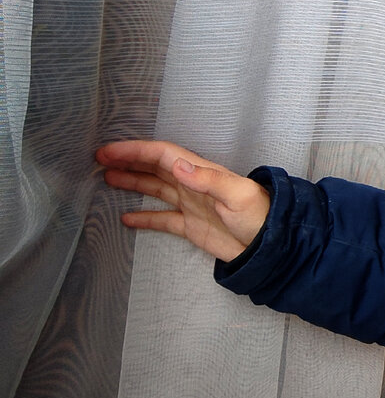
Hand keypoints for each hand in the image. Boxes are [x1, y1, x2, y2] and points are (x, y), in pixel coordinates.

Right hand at [97, 140, 269, 262]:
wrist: (271, 246)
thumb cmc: (261, 215)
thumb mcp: (237, 194)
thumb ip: (208, 179)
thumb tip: (177, 164)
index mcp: (202, 173)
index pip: (163, 155)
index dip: (136, 151)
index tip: (109, 151)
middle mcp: (193, 185)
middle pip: (155, 168)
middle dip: (128, 162)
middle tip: (99, 160)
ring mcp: (191, 205)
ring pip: (155, 189)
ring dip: (132, 183)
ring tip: (107, 179)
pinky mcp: (191, 227)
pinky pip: (162, 219)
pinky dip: (144, 218)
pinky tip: (126, 219)